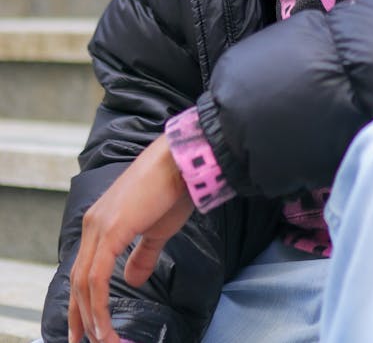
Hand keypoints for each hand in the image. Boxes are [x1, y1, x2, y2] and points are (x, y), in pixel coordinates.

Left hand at [68, 132, 193, 342]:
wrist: (182, 161)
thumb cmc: (174, 190)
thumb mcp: (157, 230)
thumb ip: (142, 256)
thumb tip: (132, 280)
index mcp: (101, 222)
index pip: (84, 269)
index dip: (82, 302)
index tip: (86, 329)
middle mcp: (93, 224)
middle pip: (77, 280)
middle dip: (80, 316)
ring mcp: (99, 226)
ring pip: (84, 282)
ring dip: (91, 317)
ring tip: (103, 341)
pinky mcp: (110, 231)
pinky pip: (97, 277)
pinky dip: (98, 305)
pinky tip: (104, 326)